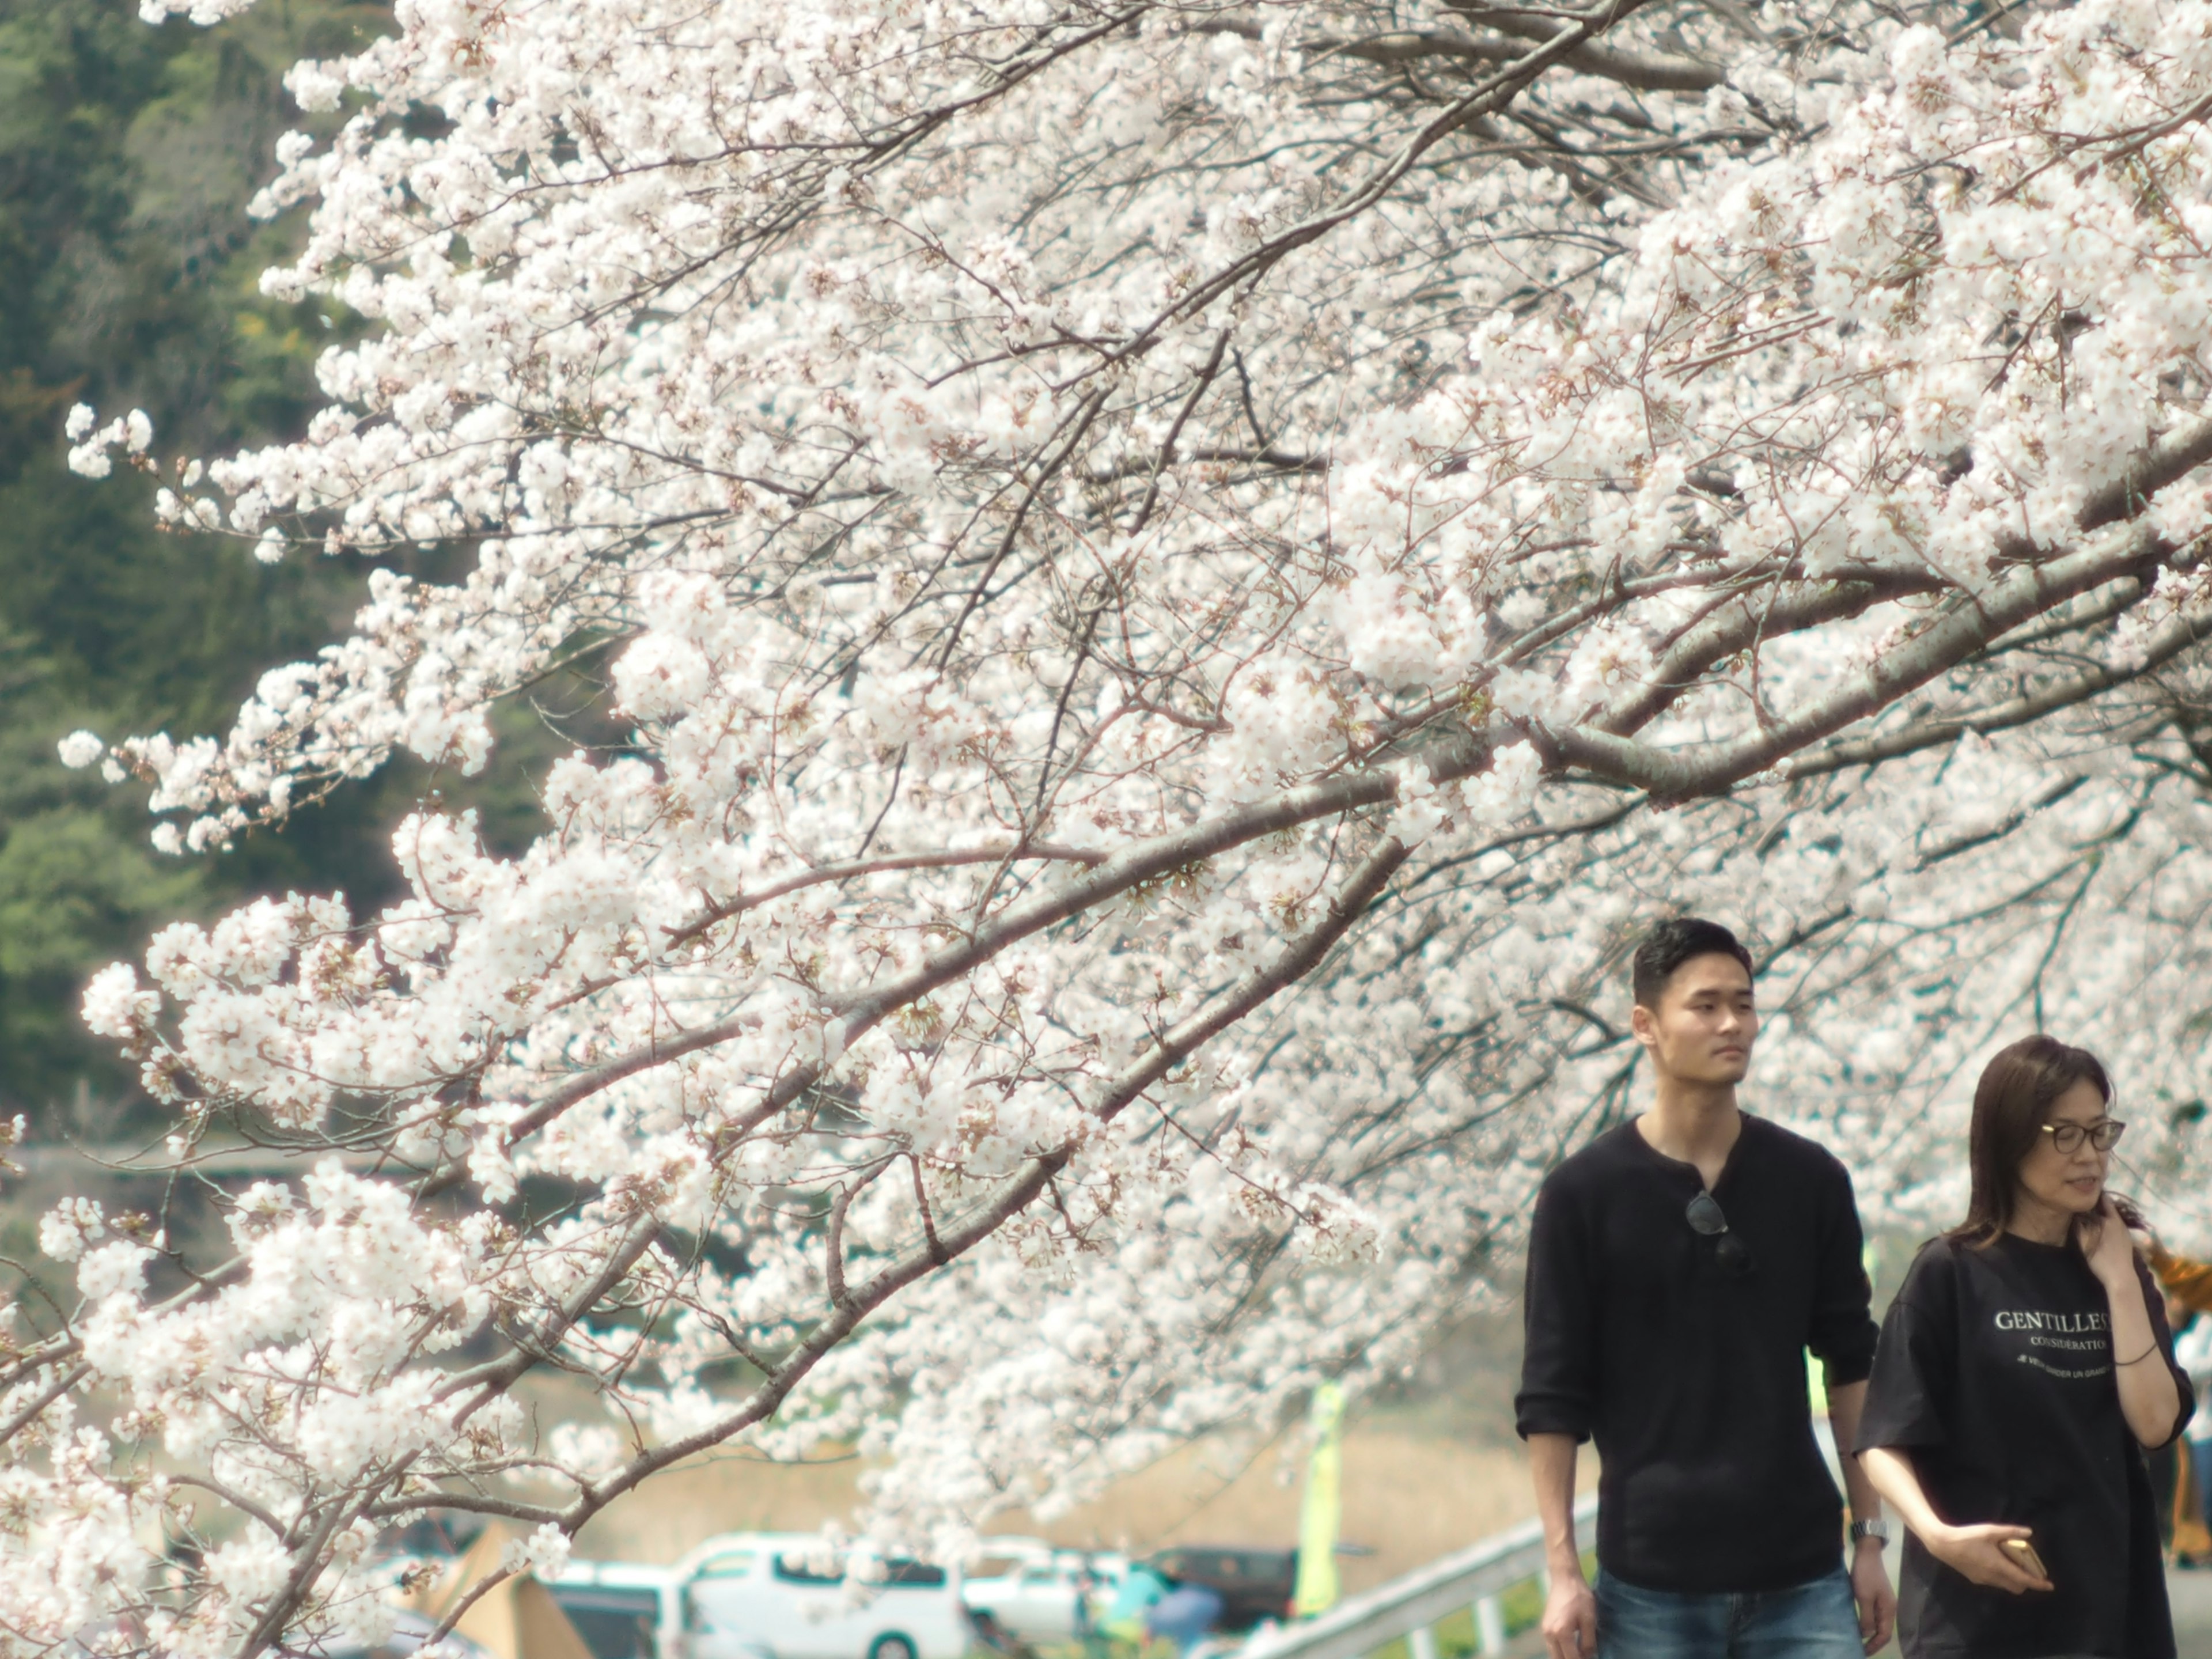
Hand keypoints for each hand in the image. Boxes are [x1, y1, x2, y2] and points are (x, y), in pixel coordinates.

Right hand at [1539, 1569, 1597, 1658]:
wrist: (1564, 1578)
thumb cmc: (1579, 1597)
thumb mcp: (1589, 1619)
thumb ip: (1589, 1641)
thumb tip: (1589, 1657)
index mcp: (1561, 1633)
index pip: (1571, 1658)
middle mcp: (1549, 1634)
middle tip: (1583, 1658)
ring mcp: (1545, 1630)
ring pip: (1553, 1654)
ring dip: (1564, 1657)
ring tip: (1578, 1654)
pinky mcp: (1544, 1626)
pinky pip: (1551, 1646)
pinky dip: (1560, 1652)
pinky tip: (1571, 1648)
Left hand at [1850, 1539, 1895, 1653]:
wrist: (1867, 1553)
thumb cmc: (1866, 1575)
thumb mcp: (1864, 1597)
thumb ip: (1867, 1617)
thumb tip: (1867, 1635)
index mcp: (1888, 1610)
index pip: (1884, 1635)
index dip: (1874, 1646)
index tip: (1862, 1653)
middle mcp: (1888, 1608)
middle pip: (1882, 1631)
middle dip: (1872, 1642)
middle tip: (1859, 1649)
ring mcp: (1883, 1602)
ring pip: (1878, 1623)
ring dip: (1869, 1633)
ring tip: (1857, 1640)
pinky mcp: (1876, 1596)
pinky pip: (1873, 1615)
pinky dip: (1867, 1623)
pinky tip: (1858, 1624)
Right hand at [1925, 1523, 2052, 1594]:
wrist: (1943, 1545)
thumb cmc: (1967, 1536)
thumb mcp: (1989, 1531)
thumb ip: (2010, 1532)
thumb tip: (2029, 1533)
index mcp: (1999, 1566)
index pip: (2024, 1580)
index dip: (2038, 1584)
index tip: (2049, 1586)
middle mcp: (1994, 1577)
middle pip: (2017, 1587)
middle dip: (2025, 1582)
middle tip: (2026, 1569)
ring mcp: (1984, 1580)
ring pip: (2005, 1585)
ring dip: (2012, 1579)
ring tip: (2009, 1563)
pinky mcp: (1975, 1579)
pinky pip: (1994, 1582)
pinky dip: (2001, 1577)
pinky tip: (1993, 1562)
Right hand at [2077, 1195, 2138, 1288]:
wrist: (2121, 1278)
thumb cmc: (2102, 1259)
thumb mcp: (2085, 1242)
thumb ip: (2079, 1225)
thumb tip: (2071, 1212)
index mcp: (2112, 1219)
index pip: (2103, 1199)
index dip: (2093, 1193)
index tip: (2081, 1190)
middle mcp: (2120, 1223)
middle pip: (2108, 1208)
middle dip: (2096, 1203)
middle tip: (2081, 1202)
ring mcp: (2125, 1233)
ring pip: (2112, 1217)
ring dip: (2102, 1214)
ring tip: (2088, 1214)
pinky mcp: (2126, 1242)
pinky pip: (2115, 1226)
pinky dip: (2107, 1223)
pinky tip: (2099, 1229)